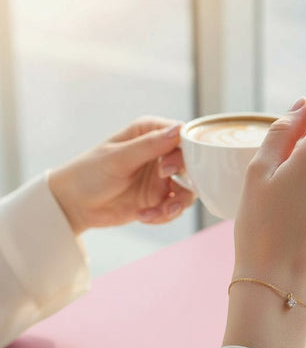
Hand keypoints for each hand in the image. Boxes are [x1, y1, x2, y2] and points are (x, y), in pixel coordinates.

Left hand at [49, 116, 195, 234]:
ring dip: (176, 204)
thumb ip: (150, 145)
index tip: (169, 169)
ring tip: (161, 212)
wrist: (73, 205)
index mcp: (150, 133)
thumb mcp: (119, 158)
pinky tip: (143, 216)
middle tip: (164, 192)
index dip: (185, 153)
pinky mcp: (159, 198)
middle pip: (191, 166)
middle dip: (183, 183)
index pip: (183, 137)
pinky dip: (163, 215)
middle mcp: (160, 153)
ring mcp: (161, 177)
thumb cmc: (88, 173)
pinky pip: (175, 208)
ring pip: (187, 190)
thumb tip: (179, 130)